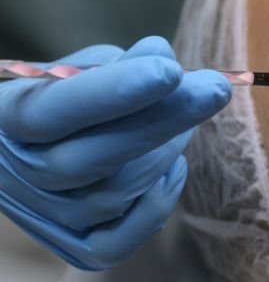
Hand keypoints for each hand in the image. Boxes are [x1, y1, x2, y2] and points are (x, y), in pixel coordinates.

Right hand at [0, 37, 230, 269]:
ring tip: (186, 118)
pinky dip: (157, 203)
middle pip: (89, 158)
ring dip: (164, 151)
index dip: (113, 92)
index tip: (171, 70)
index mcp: (7, 118)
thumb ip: (120, 64)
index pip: (54, 109)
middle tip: (214, 89)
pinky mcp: (76, 247)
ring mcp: (44, 216)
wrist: (37, 151)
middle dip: (161, 120)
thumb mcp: (80, 70)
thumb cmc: (67, 99)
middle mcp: (17, 174)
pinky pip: (121, 240)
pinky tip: (174, 166)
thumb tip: (161, 56)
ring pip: (114, 194)